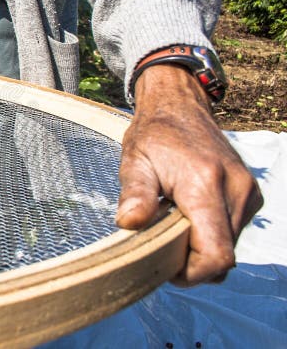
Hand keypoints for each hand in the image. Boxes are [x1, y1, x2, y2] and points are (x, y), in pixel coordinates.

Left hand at [115, 64, 262, 285]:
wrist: (179, 106)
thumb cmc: (153, 135)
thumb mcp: (134, 162)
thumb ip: (135, 195)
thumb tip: (129, 223)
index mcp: (206, 184)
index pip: (216, 253)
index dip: (193, 274)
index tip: (167, 269)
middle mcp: (236, 190)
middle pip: (224, 255)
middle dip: (193, 262)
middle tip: (161, 245)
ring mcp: (248, 192)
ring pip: (230, 245)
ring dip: (202, 247)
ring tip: (173, 224)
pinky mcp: (251, 193)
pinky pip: (234, 230)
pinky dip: (212, 233)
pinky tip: (188, 216)